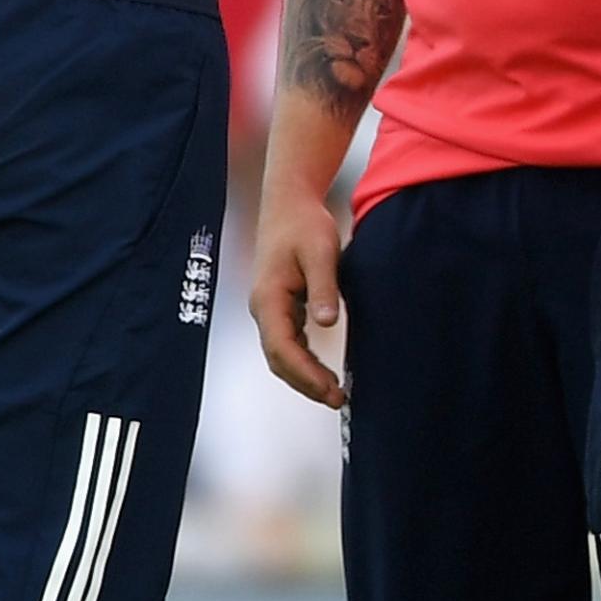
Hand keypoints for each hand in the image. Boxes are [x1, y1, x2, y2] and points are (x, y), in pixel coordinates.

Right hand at [250, 186, 346, 407]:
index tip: (328, 389)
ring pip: (282, 354)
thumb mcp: (320, 251)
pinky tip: (323, 368)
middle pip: (279, 358)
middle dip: (305, 382)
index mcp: (269, 298)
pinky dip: (304, 360)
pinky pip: (288, 342)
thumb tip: (326, 322)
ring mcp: (270, 308)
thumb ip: (324, 287)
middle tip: (336, 398)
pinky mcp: (280, 305)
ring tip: (333, 391)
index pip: (282, 348)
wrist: (290, 202)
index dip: (304, 373)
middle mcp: (264, 307)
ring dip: (304, 375)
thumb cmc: (303, 223)